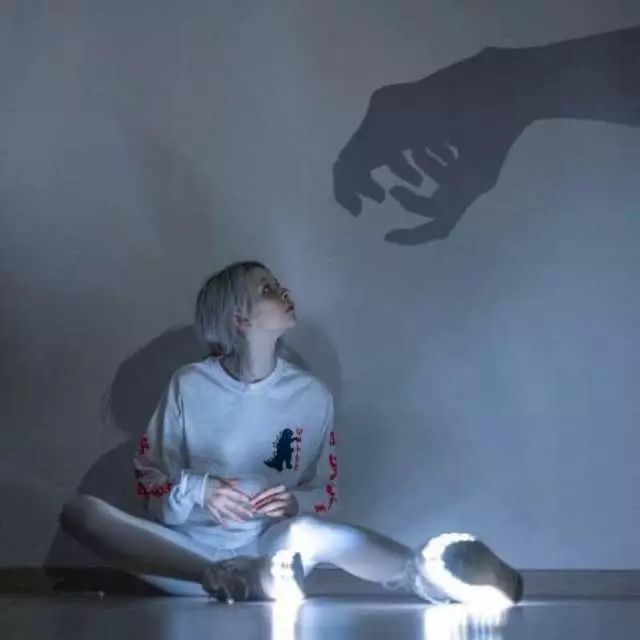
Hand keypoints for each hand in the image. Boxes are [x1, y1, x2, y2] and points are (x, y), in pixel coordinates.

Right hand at [203, 477, 254, 525]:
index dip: (245, 499)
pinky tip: (226, 526)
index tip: (252, 503)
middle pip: (234, 506)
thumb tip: (240, 481)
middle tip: (251, 515)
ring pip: (227, 513)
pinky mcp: (210, 509)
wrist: (195, 486)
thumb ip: (230, 481)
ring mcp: (215, 505)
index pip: (237, 495)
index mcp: (224, 490)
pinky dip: (221, 521)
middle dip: (243, 510)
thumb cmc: (209, 481)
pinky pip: (216, 516)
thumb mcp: (220, 479)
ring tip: (243, 521)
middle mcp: (221, 498)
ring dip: (235, 517)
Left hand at [250, 485, 298, 518]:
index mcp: (282, 488)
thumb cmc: (283, 502)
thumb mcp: (276, 496)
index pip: (269, 491)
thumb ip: (267, 497)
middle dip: (260, 503)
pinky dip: (272, 513)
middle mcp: (288, 494)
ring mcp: (291, 502)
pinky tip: (266, 515)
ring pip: (276, 504)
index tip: (251, 502)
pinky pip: (280, 511)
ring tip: (258, 512)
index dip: (259, 496)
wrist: (297, 508)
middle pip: (272, 498)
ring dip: (265, 508)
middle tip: (252, 509)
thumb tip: (253, 500)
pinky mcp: (292, 511)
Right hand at [333, 47, 530, 243]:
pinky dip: (399, 150)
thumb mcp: (468, 186)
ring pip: (371, 142)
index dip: (347, 193)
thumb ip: (432, 220)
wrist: (511, 81)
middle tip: (381, 198)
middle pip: (355, 154)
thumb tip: (393, 237)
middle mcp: (383, 112)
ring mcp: (392, 98)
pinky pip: (386, 128)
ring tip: (416, 180)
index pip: (348, 166)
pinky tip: (425, 160)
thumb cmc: (491, 135)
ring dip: (389, 166)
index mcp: (390, 132)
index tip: (360, 212)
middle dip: (365, 181)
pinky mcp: (404, 93)